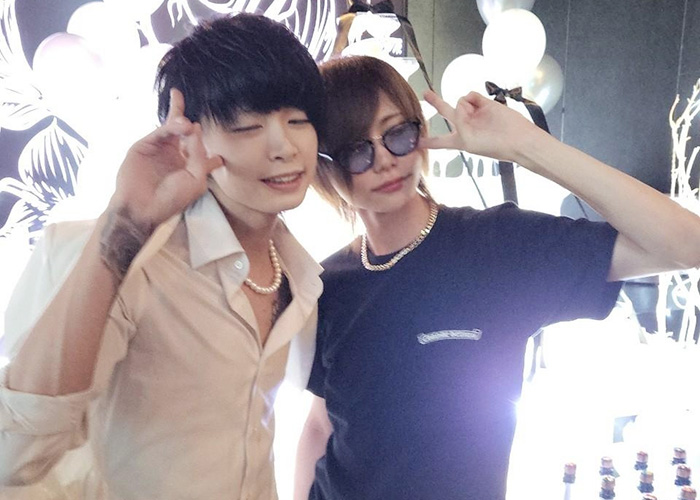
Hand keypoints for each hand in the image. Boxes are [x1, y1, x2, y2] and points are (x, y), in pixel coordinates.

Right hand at [108, 88, 222, 231]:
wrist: (143, 208)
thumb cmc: (172, 198)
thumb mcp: (196, 178)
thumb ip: (199, 153)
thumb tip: (195, 127)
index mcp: (190, 166)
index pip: (202, 150)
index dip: (207, 143)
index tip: (215, 139)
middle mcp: (175, 156)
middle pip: (185, 132)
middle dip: (188, 122)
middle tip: (186, 106)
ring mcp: (160, 149)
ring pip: (173, 128)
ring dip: (181, 122)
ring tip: (187, 124)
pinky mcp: (145, 146)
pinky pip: (160, 132)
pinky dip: (170, 127)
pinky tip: (180, 125)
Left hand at [419, 90, 541, 162]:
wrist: (517, 138)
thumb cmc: (491, 145)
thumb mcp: (467, 139)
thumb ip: (458, 120)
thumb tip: (462, 102)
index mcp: (459, 141)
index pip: (439, 142)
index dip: (427, 141)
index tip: (415, 142)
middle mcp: (465, 126)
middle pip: (446, 112)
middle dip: (436, 102)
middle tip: (425, 93)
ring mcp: (475, 113)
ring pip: (460, 102)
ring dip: (464, 108)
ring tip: (477, 117)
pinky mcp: (484, 103)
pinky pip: (471, 96)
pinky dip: (473, 100)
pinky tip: (480, 106)